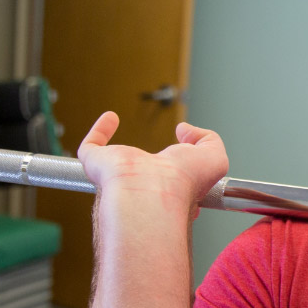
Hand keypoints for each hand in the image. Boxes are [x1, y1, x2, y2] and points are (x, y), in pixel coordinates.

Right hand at [78, 112, 228, 220]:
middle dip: (149, 166)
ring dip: (119, 150)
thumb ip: (209, 140)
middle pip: (144, 176)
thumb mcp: (215, 158)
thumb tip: (186, 129)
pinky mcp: (98, 164)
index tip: (186, 161)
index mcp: (173, 189)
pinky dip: (99, 132)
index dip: (183, 172)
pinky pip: (92, 148)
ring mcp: (120, 176)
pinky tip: (110, 117)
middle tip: (158, 154)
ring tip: (128, 135)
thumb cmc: (184, 183)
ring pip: (115, 164)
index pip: (176, 184)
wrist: (154, 191)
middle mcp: (145, 185)